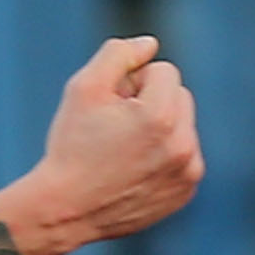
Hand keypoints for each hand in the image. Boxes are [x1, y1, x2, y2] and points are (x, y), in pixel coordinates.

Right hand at [0, 35, 203, 254]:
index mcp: (161, 116)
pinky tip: (133, 171)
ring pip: (183, 127)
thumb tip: (151, 44)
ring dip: (160, 129)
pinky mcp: (185, 192)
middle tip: (116, 127)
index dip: (132, 82)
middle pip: (179, 96)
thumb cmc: (71, 145)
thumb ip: (118, 55)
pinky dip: (164, 157)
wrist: (66, 210)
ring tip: (124, 151)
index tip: (111, 106)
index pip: (164, 71)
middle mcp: (183, 145)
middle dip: (150, 102)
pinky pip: (184, 157)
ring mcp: (188, 172)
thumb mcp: (83, 89)